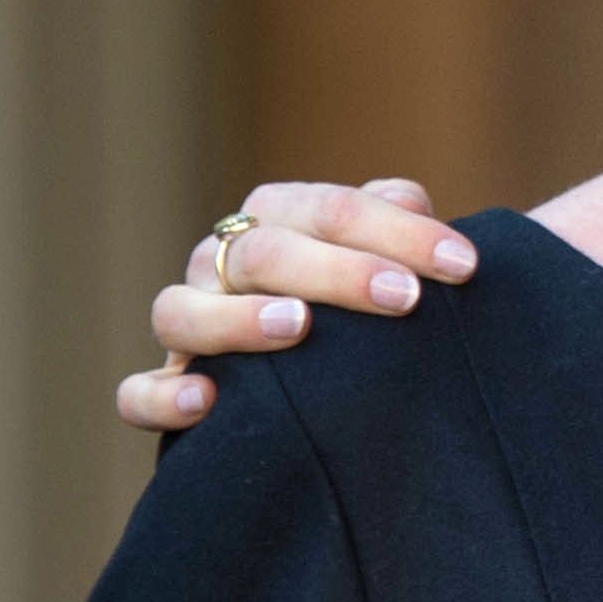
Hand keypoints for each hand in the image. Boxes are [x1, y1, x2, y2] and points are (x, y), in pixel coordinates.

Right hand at [117, 178, 476, 430]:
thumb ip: (401, 221)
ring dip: (239, 318)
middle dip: (339, 271)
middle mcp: (225, 263)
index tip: (464, 266)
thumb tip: (409, 200)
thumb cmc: (374, 304)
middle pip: (265, 253)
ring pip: (180, 309)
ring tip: (298, 326)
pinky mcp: (170, 386)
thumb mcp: (393, 255)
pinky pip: (138, 392)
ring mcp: (191, 322)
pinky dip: (163, 395)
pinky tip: (208, 401)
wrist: (334, 375)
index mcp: (281, 219)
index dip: (401, 232)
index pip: (334, 209)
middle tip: (403, 297)